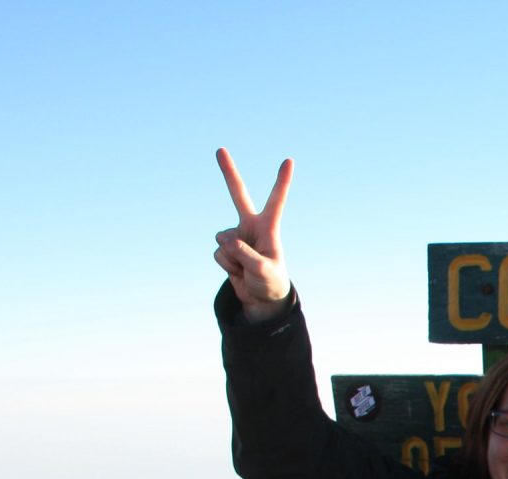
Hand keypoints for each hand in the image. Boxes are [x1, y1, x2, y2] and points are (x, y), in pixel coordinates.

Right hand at [213, 148, 293, 319]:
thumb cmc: (271, 282)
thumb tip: (226, 240)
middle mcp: (251, 226)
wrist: (261, 298)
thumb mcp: (263, 271)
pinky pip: (219, 254)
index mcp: (268, 227)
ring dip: (233, 259)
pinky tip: (238, 270)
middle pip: (238, 195)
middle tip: (220, 149)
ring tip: (247, 268)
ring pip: (224, 241)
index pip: (276, 201)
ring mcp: (237, 235)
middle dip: (228, 172)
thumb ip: (246, 255)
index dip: (282, 182)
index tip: (289, 160)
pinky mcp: (226, 248)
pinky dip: (226, 266)